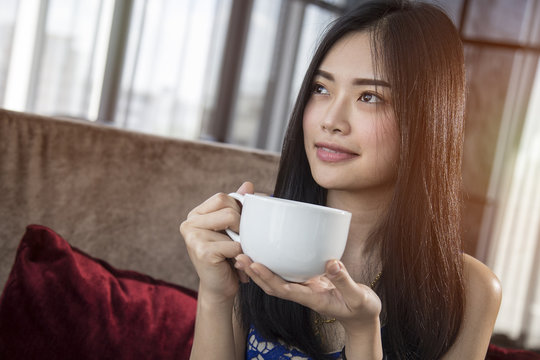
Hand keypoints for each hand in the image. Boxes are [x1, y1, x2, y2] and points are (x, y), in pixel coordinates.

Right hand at [180, 182, 253, 301]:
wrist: (220, 287)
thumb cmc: (227, 256)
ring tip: (237, 253)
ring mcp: (193, 237)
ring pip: (232, 223)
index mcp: (196, 214)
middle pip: (228, 209)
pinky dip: (240, 255)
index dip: (238, 209)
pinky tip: (234, 264)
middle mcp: (189, 223)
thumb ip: (238, 205)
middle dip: (242, 226)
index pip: (222, 198)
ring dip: (242, 241)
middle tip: (239, 243)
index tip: (239, 227)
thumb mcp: (232, 228)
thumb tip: (248, 184)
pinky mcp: (201, 251)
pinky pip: (234, 244)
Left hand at [235, 256, 380, 332]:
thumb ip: (345, 281)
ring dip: (261, 270)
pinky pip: (289, 275)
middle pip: (274, 286)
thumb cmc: (363, 309)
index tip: (254, 264)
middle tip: (239, 257)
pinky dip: (276, 266)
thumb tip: (331, 262)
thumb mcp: (359, 297)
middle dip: (256, 273)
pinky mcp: (311, 282)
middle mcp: (305, 294)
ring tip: (245, 255)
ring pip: (278, 281)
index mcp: (313, 299)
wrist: (364, 318)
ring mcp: (307, 289)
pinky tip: (271, 254)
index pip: (284, 289)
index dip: (268, 277)